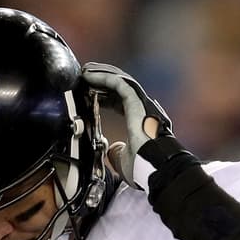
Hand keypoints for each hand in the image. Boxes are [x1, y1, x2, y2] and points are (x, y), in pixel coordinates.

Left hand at [81, 62, 175, 187]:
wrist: (154, 168)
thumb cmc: (143, 168)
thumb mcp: (123, 160)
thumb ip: (117, 153)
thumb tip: (111, 149)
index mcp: (139, 121)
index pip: (121, 102)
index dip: (105, 97)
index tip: (90, 95)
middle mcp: (142, 109)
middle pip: (120, 87)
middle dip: (102, 80)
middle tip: (85, 76)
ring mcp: (141, 104)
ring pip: (120, 81)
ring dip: (101, 74)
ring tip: (85, 71)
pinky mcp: (137, 102)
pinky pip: (119, 83)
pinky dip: (103, 77)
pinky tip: (89, 76)